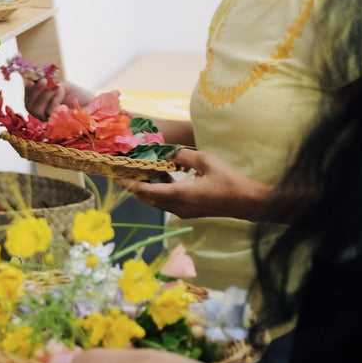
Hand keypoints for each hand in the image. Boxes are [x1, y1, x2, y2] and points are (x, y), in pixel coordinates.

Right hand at [24, 77, 93, 119]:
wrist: (93, 105)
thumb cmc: (78, 96)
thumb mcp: (62, 86)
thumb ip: (50, 85)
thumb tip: (38, 81)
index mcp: (42, 105)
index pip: (28, 100)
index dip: (27, 91)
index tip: (30, 81)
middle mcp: (43, 115)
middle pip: (30, 107)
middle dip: (34, 92)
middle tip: (44, 81)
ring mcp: (49, 121)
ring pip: (37, 111)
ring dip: (45, 95)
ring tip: (57, 86)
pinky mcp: (57, 125)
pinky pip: (49, 113)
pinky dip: (53, 100)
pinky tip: (61, 90)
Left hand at [116, 148, 268, 220]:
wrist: (245, 202)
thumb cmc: (228, 181)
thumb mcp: (206, 161)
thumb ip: (183, 155)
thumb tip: (168, 152)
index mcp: (178, 195)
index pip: (145, 191)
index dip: (129, 183)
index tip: (116, 176)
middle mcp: (176, 206)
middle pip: (147, 197)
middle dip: (135, 183)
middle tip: (126, 169)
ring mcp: (181, 210)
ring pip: (156, 199)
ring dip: (149, 185)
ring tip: (143, 167)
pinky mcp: (187, 210)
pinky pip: (166, 200)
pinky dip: (161, 188)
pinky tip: (163, 173)